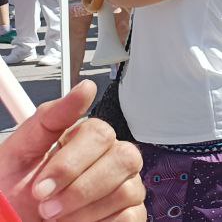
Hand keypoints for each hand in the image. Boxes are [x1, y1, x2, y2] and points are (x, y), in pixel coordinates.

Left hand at [0, 81, 144, 221]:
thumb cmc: (12, 191)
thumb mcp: (19, 153)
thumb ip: (50, 118)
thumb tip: (85, 89)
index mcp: (86, 139)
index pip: (100, 133)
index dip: (70, 163)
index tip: (41, 186)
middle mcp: (112, 158)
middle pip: (124, 158)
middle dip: (81, 188)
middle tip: (48, 206)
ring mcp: (125, 185)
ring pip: (127, 189)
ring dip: (84, 210)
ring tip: (58, 218)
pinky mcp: (131, 214)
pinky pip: (131, 215)